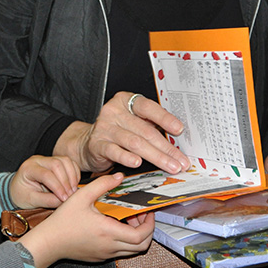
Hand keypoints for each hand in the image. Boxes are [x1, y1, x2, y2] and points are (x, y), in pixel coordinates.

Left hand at [10, 155, 79, 208]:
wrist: (19, 189)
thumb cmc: (22, 195)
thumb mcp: (31, 201)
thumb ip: (47, 200)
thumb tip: (64, 201)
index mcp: (28, 168)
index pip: (46, 174)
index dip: (57, 186)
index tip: (64, 199)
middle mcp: (38, 160)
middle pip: (57, 164)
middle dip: (66, 181)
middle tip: (70, 195)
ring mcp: (47, 158)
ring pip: (64, 160)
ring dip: (72, 175)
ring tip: (73, 191)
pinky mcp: (55, 160)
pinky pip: (69, 162)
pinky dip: (74, 172)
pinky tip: (74, 184)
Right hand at [18, 173, 153, 267]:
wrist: (49, 242)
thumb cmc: (63, 221)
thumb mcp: (81, 196)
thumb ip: (102, 184)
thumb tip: (119, 177)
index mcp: (108, 232)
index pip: (141, 235)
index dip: (149, 224)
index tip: (147, 212)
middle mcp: (109, 246)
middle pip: (141, 246)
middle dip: (146, 230)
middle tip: (140, 216)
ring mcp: (105, 253)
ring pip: (132, 250)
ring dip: (136, 236)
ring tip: (128, 220)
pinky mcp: (100, 257)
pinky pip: (120, 251)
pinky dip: (124, 241)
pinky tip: (114, 226)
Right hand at [55, 92, 189, 174]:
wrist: (87, 143)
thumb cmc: (117, 131)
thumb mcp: (133, 122)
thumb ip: (150, 125)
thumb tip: (177, 139)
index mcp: (126, 101)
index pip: (147, 107)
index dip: (165, 118)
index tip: (179, 129)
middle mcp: (114, 111)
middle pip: (145, 130)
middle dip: (166, 148)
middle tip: (180, 160)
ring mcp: (104, 127)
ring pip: (134, 142)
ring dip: (155, 156)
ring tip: (169, 166)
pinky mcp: (97, 144)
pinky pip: (115, 151)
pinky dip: (127, 158)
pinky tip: (137, 163)